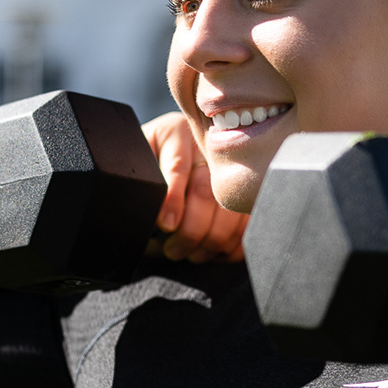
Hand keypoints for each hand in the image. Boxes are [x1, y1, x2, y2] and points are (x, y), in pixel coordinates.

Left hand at [144, 111, 247, 262]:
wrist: (169, 155)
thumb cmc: (150, 163)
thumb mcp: (140, 162)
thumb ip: (142, 181)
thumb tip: (153, 216)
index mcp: (176, 133)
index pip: (177, 166)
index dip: (173, 199)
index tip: (167, 226)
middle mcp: (208, 145)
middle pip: (206, 190)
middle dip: (191, 229)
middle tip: (174, 250)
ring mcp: (232, 167)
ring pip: (229, 208)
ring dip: (212, 239)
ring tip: (192, 255)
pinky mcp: (246, 189)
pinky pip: (247, 219)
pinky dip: (234, 242)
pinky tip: (217, 253)